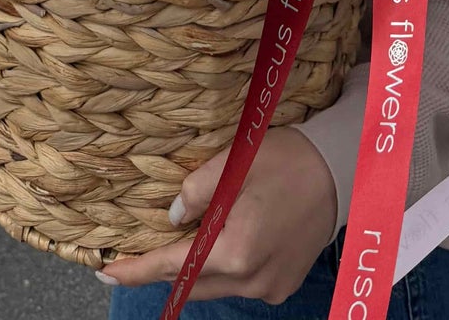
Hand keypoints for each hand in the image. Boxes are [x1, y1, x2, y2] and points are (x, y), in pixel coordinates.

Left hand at [97, 127, 337, 304]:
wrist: (342, 172)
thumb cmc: (288, 160)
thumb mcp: (235, 163)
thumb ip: (195, 192)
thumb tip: (172, 218)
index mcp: (236, 251)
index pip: (173, 267)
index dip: (136, 270)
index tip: (105, 272)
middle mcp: (252, 280)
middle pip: (193, 283)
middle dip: (162, 271)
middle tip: (132, 257)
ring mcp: (270, 288)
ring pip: (216, 286)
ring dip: (194, 269)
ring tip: (176, 245)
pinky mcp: (283, 285)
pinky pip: (240, 283)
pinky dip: (222, 268)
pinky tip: (218, 244)